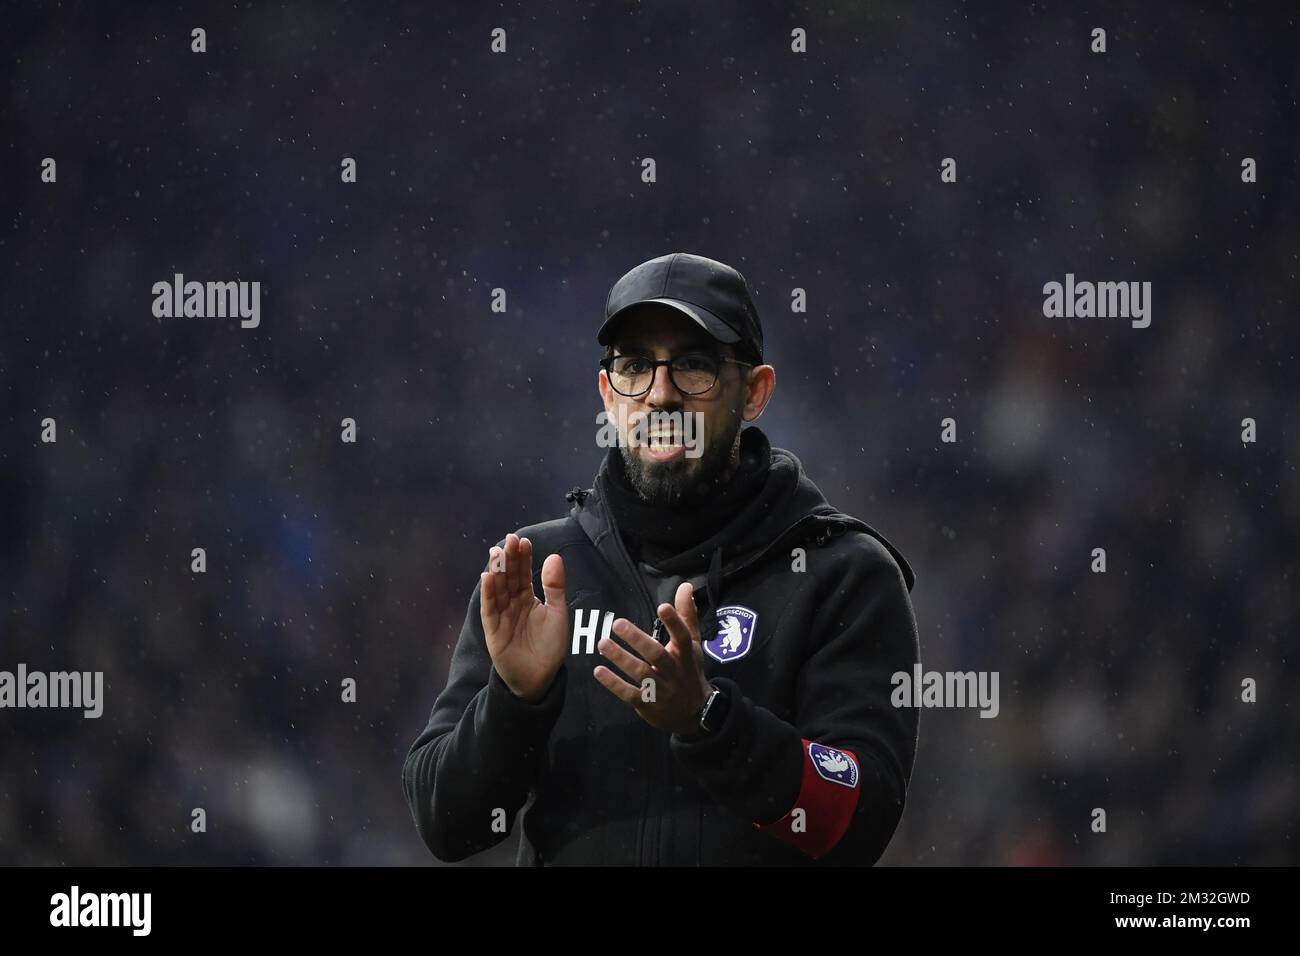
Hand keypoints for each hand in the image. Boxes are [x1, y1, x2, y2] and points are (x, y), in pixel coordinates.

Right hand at [480, 533, 568, 702]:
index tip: (523, 541)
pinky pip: (490, 609)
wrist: (540, 678)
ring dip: (496, 571)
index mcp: (528, 598)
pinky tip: (488, 577)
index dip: (523, 558)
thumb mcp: (557, 614)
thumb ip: (555, 587)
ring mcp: (501, 616)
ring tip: (496, 552)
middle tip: (509, 539)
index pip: (524, 573)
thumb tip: (554, 556)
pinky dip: (488, 594)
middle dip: (509, 559)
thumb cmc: (549, 647)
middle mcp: (512, 604)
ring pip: (498, 589)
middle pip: (509, 577)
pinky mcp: (493, 630)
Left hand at [593, 582, 713, 735]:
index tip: (662, 606)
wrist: (693, 713)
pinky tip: (599, 671)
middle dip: (638, 640)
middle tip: (617, 623)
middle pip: (656, 655)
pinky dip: (614, 684)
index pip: (682, 636)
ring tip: (602, 643)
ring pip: (641, 673)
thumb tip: (685, 586)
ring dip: (621, 659)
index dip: (674, 622)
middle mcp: (674, 672)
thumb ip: (686, 615)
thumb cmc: (689, 671)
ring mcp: (661, 690)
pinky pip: (629, 694)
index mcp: (685, 655)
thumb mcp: (692, 645)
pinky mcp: (647, 705)